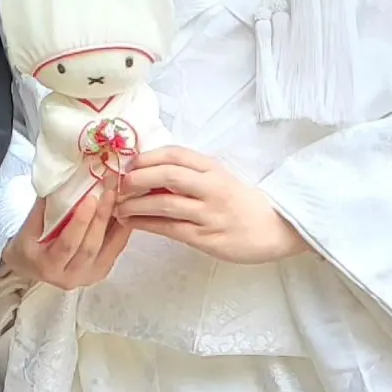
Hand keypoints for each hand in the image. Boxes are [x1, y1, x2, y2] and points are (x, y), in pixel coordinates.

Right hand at [1, 175, 130, 291]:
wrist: (31, 268)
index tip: (90, 197)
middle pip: (90, 247)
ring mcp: (86, 278)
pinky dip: (121, 231)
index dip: (80, 222)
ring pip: (106, 250)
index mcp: (47, 265)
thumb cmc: (28, 244)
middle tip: (109, 191)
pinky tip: (125, 212)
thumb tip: (61, 178)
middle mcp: (68, 277)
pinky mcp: (99, 273)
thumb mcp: (28, 227)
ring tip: (120, 198)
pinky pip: (114, 251)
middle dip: (101, 218)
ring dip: (116, 223)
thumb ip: (44, 206)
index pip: (67, 244)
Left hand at [115, 147, 308, 263]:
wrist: (272, 227)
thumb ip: (188, 172)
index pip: (175, 154)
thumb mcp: (216, 176)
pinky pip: (170, 229)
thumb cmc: (237, 199)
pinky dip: (147, 224)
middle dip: (138, 178)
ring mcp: (209, 213)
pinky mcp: (207, 238)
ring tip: (118, 208)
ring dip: (136, 205)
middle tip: (119, 185)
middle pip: (168, 175)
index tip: (129, 163)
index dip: (148, 157)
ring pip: (165, 204)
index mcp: (212, 167)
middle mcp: (211, 187)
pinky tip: (133, 223)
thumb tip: (146, 170)